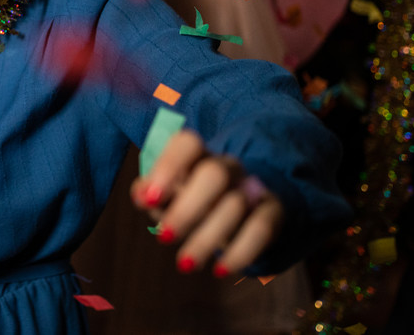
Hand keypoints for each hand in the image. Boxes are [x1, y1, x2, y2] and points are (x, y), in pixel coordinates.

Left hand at [131, 131, 284, 276]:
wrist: (244, 207)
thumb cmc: (192, 198)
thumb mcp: (168, 195)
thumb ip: (150, 191)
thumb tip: (140, 194)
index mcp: (197, 155)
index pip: (187, 144)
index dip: (168, 167)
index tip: (149, 200)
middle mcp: (226, 166)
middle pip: (214, 174)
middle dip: (187, 208)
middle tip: (164, 238)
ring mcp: (251, 186)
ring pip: (235, 205)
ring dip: (206, 239)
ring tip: (184, 264)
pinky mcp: (272, 211)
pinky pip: (262, 229)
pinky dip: (240, 252)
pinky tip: (220, 270)